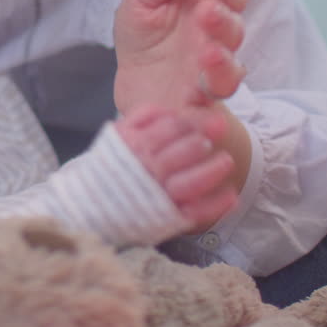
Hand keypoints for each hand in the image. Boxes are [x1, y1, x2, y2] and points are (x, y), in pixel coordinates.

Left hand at [113, 0, 248, 112]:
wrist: (131, 79)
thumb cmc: (143, 33)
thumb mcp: (139, 2)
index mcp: (206, 10)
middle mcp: (216, 42)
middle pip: (234, 30)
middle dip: (223, 19)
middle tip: (206, 12)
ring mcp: (210, 76)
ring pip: (230, 72)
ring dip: (223, 62)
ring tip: (207, 53)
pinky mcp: (198, 107)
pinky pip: (211, 112)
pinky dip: (211, 112)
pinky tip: (196, 99)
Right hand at [116, 104, 237, 228]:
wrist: (95, 205)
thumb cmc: (113, 164)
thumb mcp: (119, 134)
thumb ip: (142, 116)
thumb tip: (169, 108)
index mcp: (135, 146)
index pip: (170, 127)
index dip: (194, 121)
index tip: (212, 118)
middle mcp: (147, 170)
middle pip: (182, 152)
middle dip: (202, 142)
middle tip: (215, 138)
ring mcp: (158, 196)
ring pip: (191, 182)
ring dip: (213, 171)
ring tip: (226, 161)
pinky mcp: (168, 218)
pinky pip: (196, 212)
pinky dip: (215, 205)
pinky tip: (231, 195)